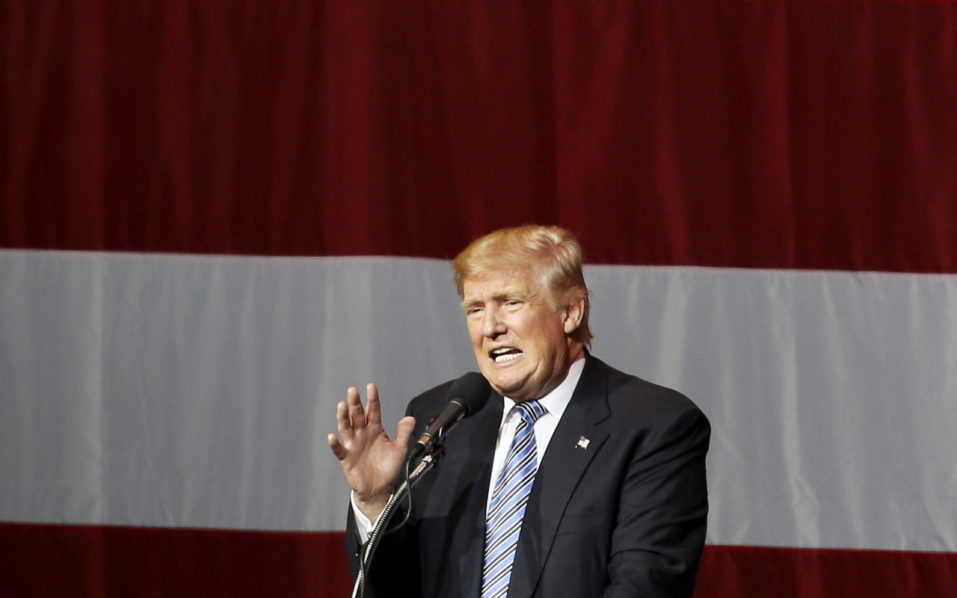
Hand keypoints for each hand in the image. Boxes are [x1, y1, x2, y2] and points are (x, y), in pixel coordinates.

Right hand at [327, 383, 415, 520]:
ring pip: (346, 428)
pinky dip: (335, 443)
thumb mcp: (400, 449)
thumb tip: (410, 418)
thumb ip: (403, 434)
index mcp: (375, 429)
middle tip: (353, 390)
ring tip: (342, 405)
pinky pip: (339, 449)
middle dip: (355, 403)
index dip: (372, 399)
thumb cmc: (388, 467)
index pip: (373, 411)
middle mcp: (362, 434)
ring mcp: (353, 444)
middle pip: (357, 415)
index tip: (371, 386)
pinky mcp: (346, 458)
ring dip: (343, 417)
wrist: (380, 488)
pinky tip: (332, 437)